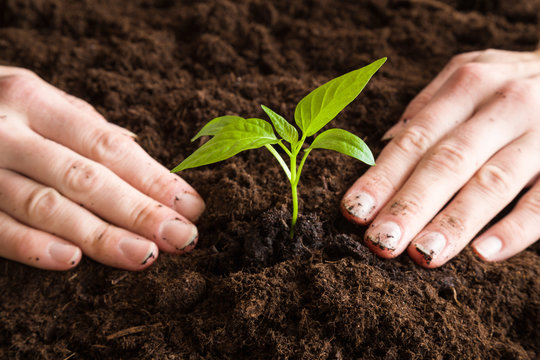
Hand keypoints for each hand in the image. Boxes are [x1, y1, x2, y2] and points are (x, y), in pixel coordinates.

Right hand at [0, 67, 204, 270]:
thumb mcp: (34, 100)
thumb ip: (83, 126)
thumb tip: (139, 150)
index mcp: (35, 101)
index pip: (108, 147)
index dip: (153, 178)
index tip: (190, 206)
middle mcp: (7, 132)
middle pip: (85, 178)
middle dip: (139, 211)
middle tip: (182, 239)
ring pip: (45, 206)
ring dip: (98, 235)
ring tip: (143, 256)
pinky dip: (30, 246)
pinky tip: (70, 261)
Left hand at [342, 49, 539, 267]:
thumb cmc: (511, 82)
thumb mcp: (472, 74)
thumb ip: (428, 107)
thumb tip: (384, 142)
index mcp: (468, 85)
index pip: (416, 138)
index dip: (383, 176)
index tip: (354, 210)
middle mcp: (504, 106)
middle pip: (448, 161)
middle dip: (411, 204)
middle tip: (381, 240)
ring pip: (493, 183)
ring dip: (455, 221)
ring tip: (423, 253)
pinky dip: (516, 228)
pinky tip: (484, 253)